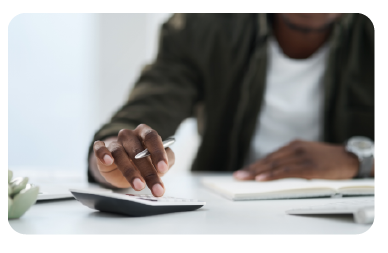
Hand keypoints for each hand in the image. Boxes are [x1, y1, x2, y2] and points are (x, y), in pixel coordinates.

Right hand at [92, 124, 174, 196]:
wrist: (123, 168)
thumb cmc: (145, 162)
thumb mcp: (159, 161)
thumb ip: (167, 159)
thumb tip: (167, 163)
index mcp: (145, 133)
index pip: (152, 138)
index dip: (158, 153)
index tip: (163, 168)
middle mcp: (129, 135)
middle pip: (138, 150)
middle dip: (148, 171)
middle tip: (155, 187)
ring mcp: (115, 142)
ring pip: (120, 153)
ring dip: (130, 171)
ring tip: (139, 185)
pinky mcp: (102, 150)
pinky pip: (100, 148)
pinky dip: (103, 153)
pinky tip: (108, 161)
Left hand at [233, 140, 358, 180]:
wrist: (350, 158)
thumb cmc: (328, 159)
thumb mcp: (308, 155)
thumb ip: (292, 161)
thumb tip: (275, 172)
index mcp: (293, 146)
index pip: (270, 157)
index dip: (255, 165)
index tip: (243, 171)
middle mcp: (294, 148)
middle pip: (268, 160)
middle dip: (251, 169)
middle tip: (237, 176)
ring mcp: (301, 156)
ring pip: (274, 165)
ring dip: (257, 172)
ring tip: (244, 178)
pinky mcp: (308, 166)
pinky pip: (286, 171)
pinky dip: (272, 175)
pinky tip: (262, 179)